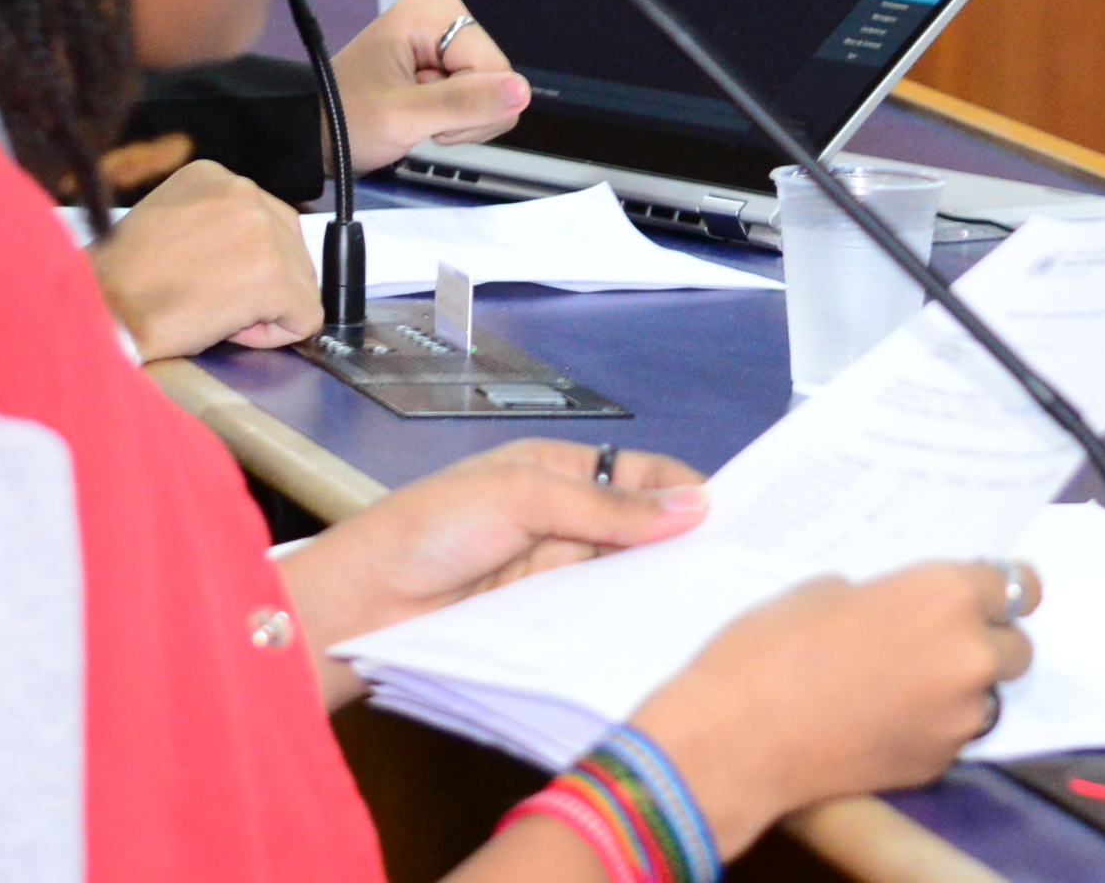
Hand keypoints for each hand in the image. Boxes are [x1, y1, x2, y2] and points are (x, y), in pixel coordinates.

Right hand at [86, 160, 321, 358]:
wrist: (101, 308)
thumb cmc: (122, 277)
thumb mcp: (169, 220)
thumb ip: (213, 222)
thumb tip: (248, 253)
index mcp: (217, 176)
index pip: (270, 222)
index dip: (248, 262)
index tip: (211, 277)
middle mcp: (246, 192)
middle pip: (293, 251)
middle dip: (262, 285)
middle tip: (210, 299)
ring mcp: (263, 232)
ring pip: (301, 285)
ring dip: (265, 310)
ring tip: (213, 311)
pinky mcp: (273, 277)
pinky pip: (304, 318)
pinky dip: (274, 336)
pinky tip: (229, 328)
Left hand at [278, 440, 708, 702]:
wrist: (363, 606)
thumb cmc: (425, 530)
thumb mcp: (521, 498)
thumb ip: (606, 506)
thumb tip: (690, 504)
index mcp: (555, 469)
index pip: (639, 473)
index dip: (686, 490)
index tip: (738, 517)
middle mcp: (561, 518)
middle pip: (640, 528)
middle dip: (683, 542)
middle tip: (741, 566)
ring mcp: (553, 572)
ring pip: (626, 576)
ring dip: (660, 587)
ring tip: (713, 603)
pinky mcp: (545, 620)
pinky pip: (600, 617)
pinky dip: (628, 622)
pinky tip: (660, 633)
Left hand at [333, 0, 530, 172]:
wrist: (319, 132)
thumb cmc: (349, 118)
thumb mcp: (404, 116)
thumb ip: (463, 104)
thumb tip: (521, 91)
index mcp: (433, 12)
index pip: (494, 67)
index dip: (471, 103)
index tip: (429, 116)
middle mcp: (446, 14)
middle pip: (498, 76)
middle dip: (467, 110)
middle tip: (421, 117)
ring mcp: (448, 36)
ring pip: (495, 89)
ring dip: (463, 116)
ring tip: (420, 115)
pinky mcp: (448, 57)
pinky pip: (482, 92)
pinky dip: (459, 115)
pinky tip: (427, 112)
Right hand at [627, 561, 1038, 857]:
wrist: (738, 738)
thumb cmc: (770, 646)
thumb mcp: (825, 590)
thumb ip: (883, 597)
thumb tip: (895, 612)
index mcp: (946, 595)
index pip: (1016, 584)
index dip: (993, 589)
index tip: (980, 594)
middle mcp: (968, 655)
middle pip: (1016, 646)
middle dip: (985, 640)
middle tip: (935, 640)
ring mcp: (958, 718)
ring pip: (985, 694)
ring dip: (958, 685)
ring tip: (902, 682)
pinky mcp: (938, 764)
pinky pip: (952, 733)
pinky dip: (930, 723)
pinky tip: (880, 717)